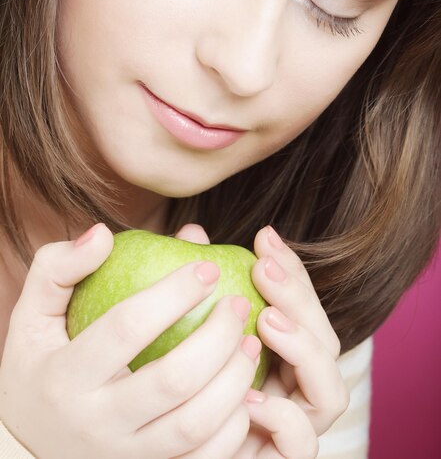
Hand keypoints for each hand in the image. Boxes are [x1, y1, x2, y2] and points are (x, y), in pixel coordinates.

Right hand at [0, 223, 260, 458]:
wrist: (29, 445)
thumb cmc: (39, 367)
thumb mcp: (31, 315)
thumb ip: (59, 269)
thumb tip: (102, 233)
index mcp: (67, 376)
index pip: (128, 327)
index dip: (174, 292)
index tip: (208, 267)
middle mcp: (97, 422)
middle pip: (174, 379)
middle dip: (217, 335)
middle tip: (238, 303)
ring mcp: (127, 456)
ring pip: (196, 424)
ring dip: (235, 379)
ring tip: (250, 341)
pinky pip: (204, 458)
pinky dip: (234, 425)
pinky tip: (243, 389)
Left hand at [174, 224, 349, 458]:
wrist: (154, 445)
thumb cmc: (168, 388)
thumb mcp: (179, 328)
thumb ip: (191, 285)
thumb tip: (193, 233)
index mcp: (280, 357)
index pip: (304, 309)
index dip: (293, 272)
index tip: (264, 237)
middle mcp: (295, 390)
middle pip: (326, 343)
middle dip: (300, 299)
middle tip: (263, 268)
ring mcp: (294, 429)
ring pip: (331, 393)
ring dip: (305, 350)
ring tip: (265, 320)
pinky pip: (302, 444)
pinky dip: (285, 418)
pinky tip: (249, 395)